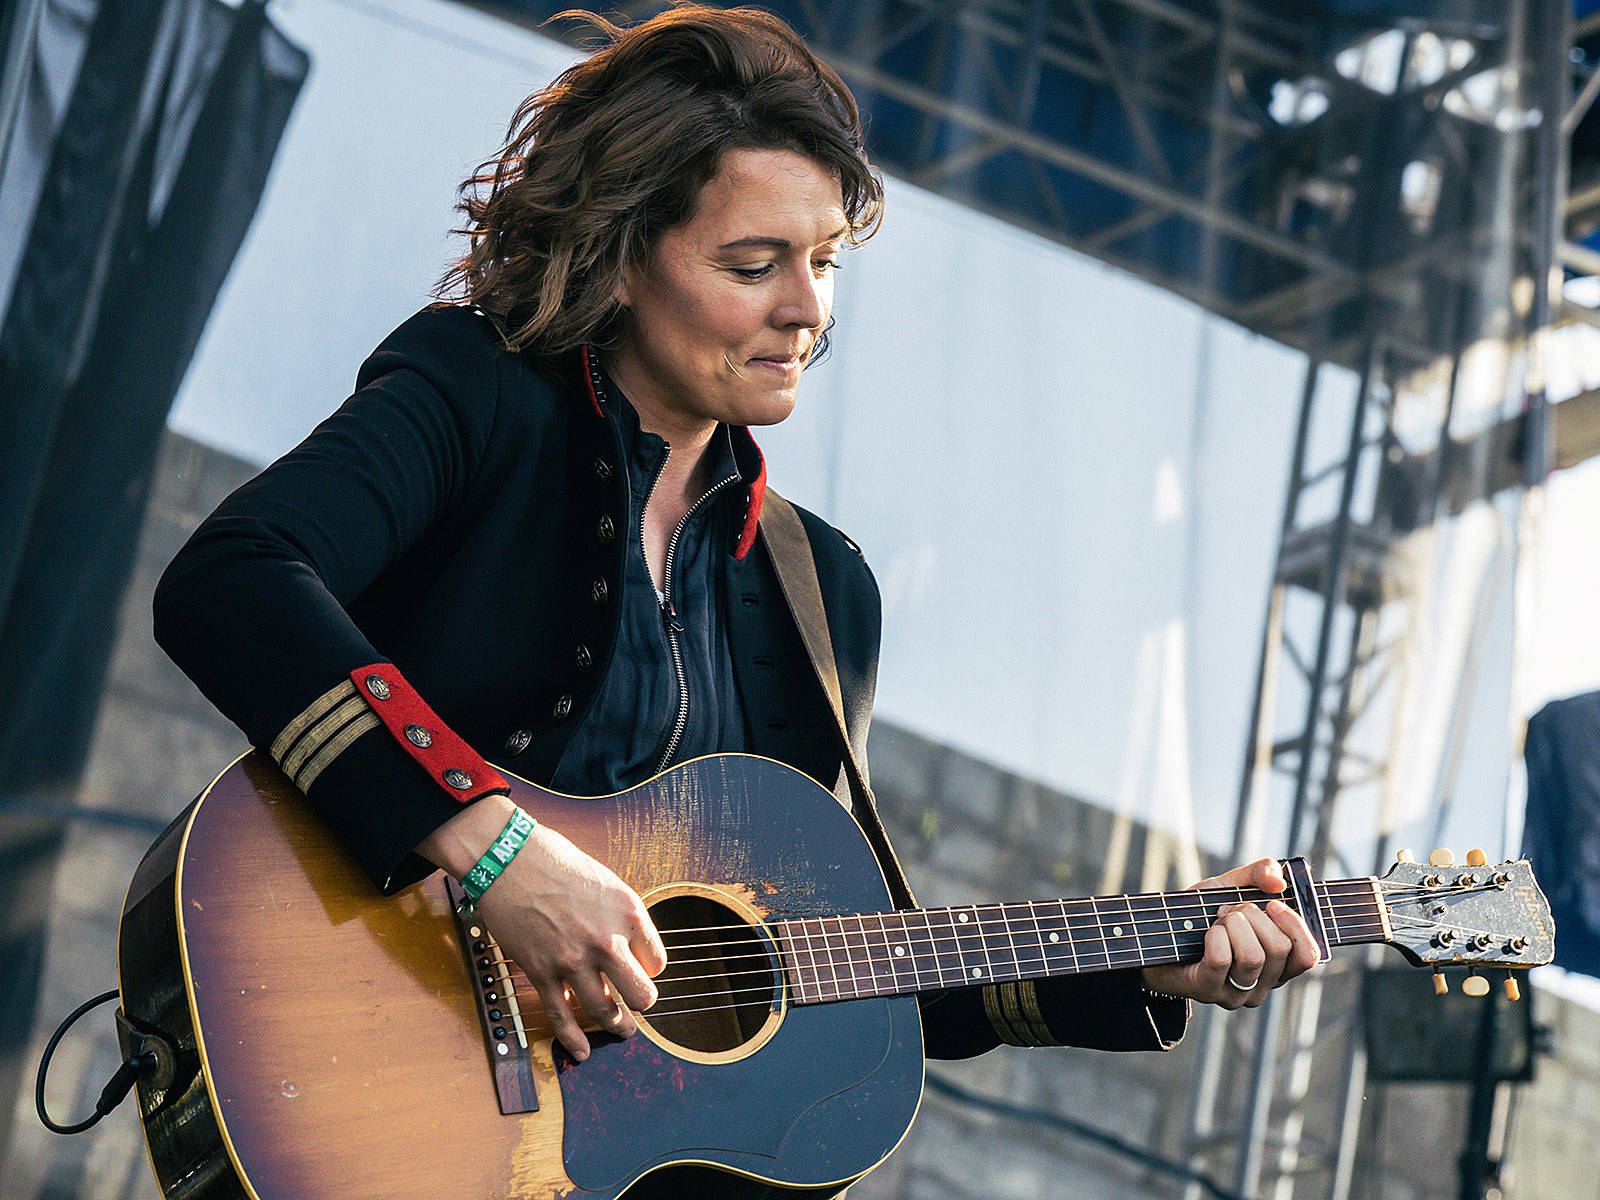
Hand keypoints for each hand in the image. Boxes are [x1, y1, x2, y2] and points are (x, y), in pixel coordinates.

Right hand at [419, 797, 666, 1060]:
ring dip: (616, 1025)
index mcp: (628, 913)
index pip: (657, 961)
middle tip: (637, 1002)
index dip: (650, 967)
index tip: (640, 967)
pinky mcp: (542, 972)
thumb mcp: (606, 882)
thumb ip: (620, 918)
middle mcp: (606, 940)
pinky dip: (574, 1039)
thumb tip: (628, 948)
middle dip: (642, 1002)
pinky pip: (562, 1016)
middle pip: (642, 994)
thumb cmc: (556, 862)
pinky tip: (583, 1051)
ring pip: (605, 1012)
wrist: (508, 858)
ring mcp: (573, 960)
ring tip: (621, 1029)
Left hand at [1140, 858, 1319, 1009]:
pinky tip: (1205, 932)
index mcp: (1278, 964)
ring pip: (1253, 956)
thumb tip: (1278, 880)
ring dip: (1232, 925)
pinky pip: (1222, 959)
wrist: (1158, 932)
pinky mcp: (1209, 991)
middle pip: (1279, 949)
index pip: (1308, 956)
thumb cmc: (1200, 914)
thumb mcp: (1232, 886)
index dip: (1295, 926)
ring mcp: (1237, 992)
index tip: (1273, 903)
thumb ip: (1259, 874)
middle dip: (1253, 917)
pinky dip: (1213, 936)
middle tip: (1230, 910)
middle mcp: (1263, 983)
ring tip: (1217, 920)